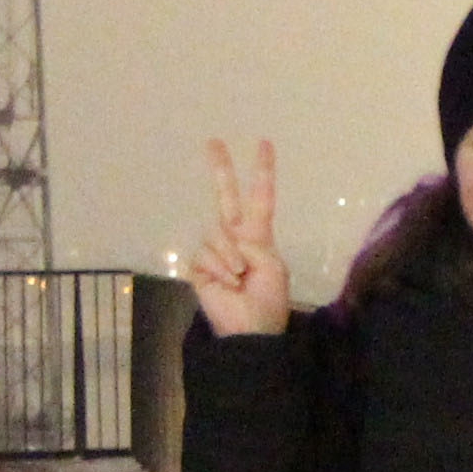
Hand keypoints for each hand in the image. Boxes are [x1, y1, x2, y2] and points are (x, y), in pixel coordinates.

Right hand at [181, 135, 291, 337]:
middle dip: (221, 169)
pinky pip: (206, 253)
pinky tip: (227, 284)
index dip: (262, 172)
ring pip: (216, 233)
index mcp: (258, 235)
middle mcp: (235, 237)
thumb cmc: (268, 301)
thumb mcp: (273, 266)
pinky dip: (220, 268)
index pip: (260, 198)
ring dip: (231, 256)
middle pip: (225, 196)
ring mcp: (216, 250)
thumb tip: (232, 238)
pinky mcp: (199, 265)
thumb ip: (255, 243)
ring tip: (240, 277)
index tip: (264, 143)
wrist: (250, 330)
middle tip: (213, 141)